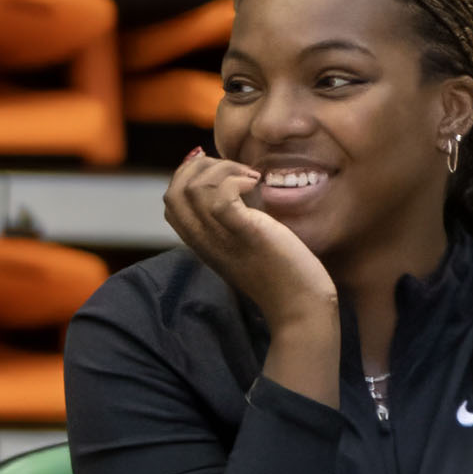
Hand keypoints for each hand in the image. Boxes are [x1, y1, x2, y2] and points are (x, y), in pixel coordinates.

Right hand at [160, 147, 338, 378]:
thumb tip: (237, 180)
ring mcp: (222, 239)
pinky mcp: (246, 234)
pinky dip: (234, 180)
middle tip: (239, 172)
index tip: (223, 171)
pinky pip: (219, 199)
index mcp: (202, 242)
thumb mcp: (249, 240)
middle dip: (201, 167)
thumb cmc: (283, 271)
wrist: (301, 306)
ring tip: (252, 178)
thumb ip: (236, 217)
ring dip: (222, 169)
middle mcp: (204, 241)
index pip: (171, 200)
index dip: (189, 174)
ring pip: (192, 189)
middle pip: (173, 192)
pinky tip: (256, 184)